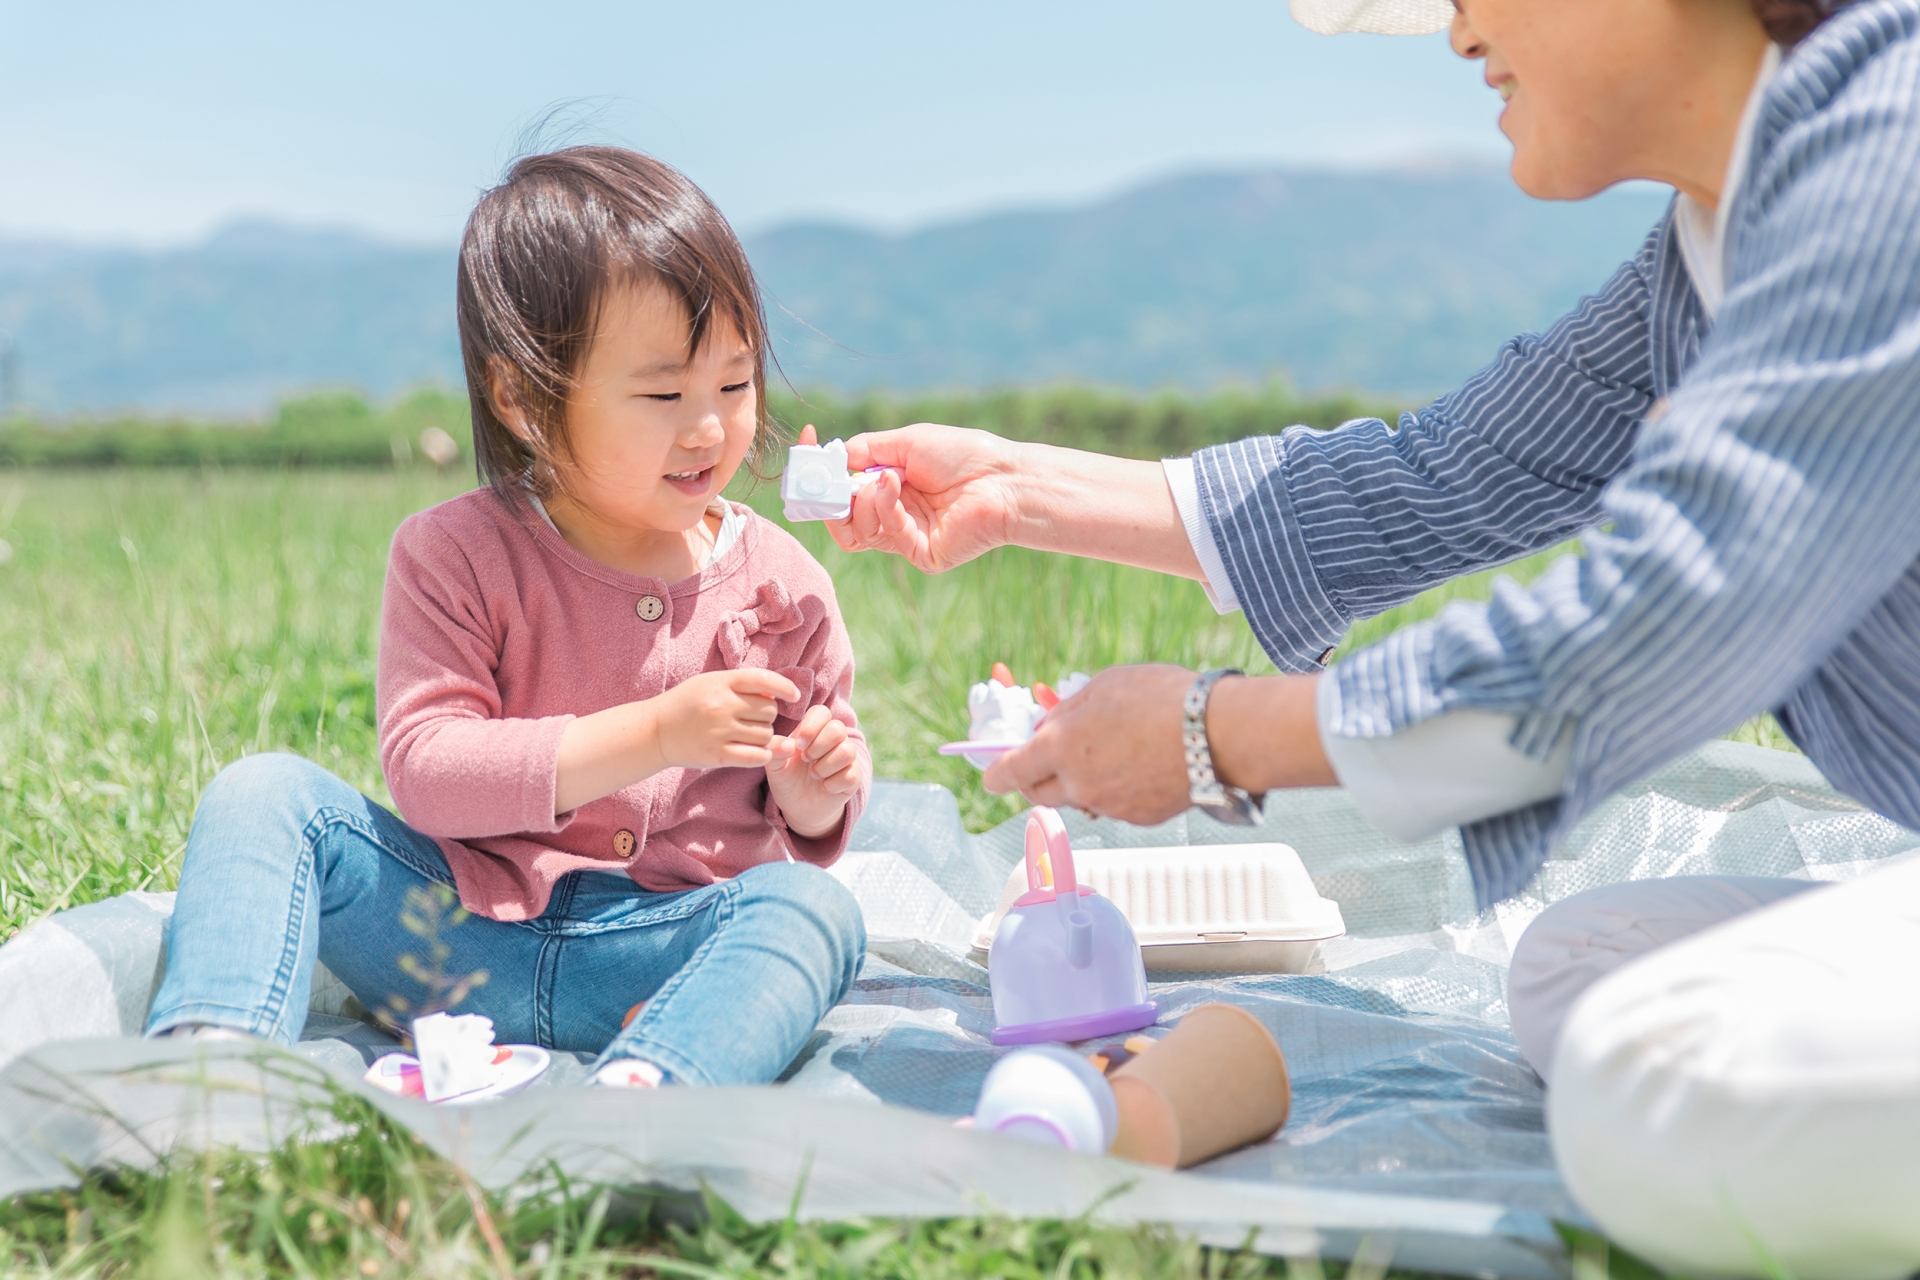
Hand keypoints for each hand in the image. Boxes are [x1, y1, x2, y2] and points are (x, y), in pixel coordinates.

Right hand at [653, 668, 799, 769]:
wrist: (655, 731)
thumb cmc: (686, 704)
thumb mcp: (710, 682)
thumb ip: (740, 685)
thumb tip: (775, 696)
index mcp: (721, 682)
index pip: (763, 680)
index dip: (785, 687)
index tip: (794, 696)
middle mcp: (722, 705)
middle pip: (769, 711)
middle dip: (768, 716)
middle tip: (753, 719)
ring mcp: (720, 731)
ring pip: (765, 734)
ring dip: (764, 736)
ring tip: (747, 734)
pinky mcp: (718, 755)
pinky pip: (757, 756)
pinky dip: (763, 755)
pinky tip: (755, 751)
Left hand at [766, 703, 868, 837]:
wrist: (797, 807)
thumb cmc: (787, 779)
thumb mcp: (774, 766)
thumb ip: (774, 750)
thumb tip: (789, 745)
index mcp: (814, 730)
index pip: (822, 712)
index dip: (811, 726)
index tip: (798, 745)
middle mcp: (834, 740)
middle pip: (837, 728)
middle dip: (818, 746)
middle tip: (806, 760)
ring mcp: (847, 758)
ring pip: (847, 751)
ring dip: (825, 765)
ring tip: (814, 774)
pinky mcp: (854, 777)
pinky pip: (852, 774)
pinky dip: (833, 783)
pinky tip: (825, 786)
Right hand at [827, 423, 1022, 572]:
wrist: (1003, 478)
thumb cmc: (962, 456)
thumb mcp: (906, 443)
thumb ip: (867, 451)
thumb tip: (832, 457)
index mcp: (891, 491)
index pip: (843, 494)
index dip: (821, 477)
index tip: (805, 449)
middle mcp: (896, 516)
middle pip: (842, 522)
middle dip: (829, 499)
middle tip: (829, 480)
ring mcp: (908, 538)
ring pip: (857, 532)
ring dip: (861, 501)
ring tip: (885, 478)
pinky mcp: (922, 555)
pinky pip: (886, 535)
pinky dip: (884, 506)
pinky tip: (895, 483)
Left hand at [983, 665, 1194, 824]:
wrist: (1219, 734)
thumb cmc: (1164, 698)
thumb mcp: (1106, 685)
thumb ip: (1070, 710)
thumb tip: (1051, 726)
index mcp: (1061, 746)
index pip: (1012, 771)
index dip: (997, 774)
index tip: (991, 776)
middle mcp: (1078, 783)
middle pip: (1039, 794)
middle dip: (1035, 779)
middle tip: (1044, 763)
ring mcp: (1108, 805)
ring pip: (1080, 798)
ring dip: (1081, 781)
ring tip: (1110, 752)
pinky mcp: (1137, 818)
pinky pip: (1114, 805)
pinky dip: (1117, 789)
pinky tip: (1141, 764)